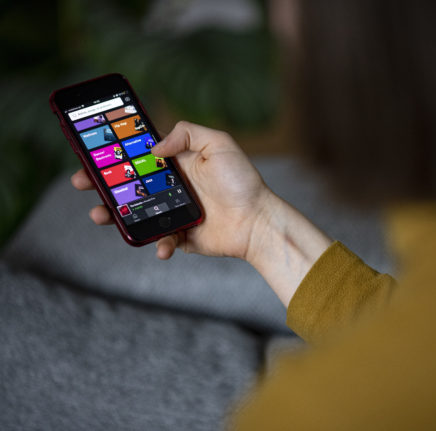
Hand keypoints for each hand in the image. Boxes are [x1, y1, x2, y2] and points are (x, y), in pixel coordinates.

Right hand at [72, 121, 271, 259]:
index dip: (116, 155)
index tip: (94, 153)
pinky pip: (160, 240)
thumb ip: (187, 133)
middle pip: (129, 186)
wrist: (258, 220)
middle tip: (83, 182)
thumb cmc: (242, 181)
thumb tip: (154, 147)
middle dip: (102, 184)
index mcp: (177, 164)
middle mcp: (172, 187)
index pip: (140, 157)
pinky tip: (163, 246)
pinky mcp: (181, 236)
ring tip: (100, 215)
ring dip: (114, 215)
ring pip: (135, 214)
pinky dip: (157, 244)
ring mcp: (174, 213)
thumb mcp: (219, 143)